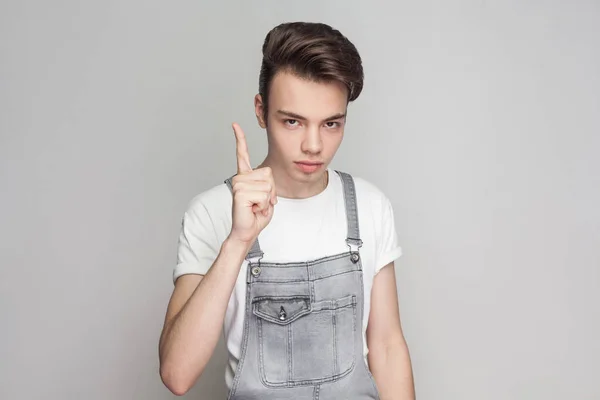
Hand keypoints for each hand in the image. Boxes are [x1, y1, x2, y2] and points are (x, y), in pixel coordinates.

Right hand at [228, 123, 276, 244]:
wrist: (247, 231)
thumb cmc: (256, 215)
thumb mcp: (267, 196)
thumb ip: (268, 184)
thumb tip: (267, 179)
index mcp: (245, 176)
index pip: (242, 154)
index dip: (240, 139)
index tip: (234, 125)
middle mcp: (240, 178)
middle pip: (268, 174)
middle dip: (271, 191)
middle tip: (261, 203)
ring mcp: (238, 184)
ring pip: (268, 185)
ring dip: (267, 199)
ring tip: (256, 206)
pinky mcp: (240, 193)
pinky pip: (264, 194)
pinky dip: (263, 205)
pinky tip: (253, 208)